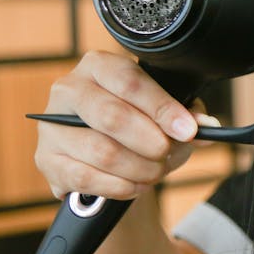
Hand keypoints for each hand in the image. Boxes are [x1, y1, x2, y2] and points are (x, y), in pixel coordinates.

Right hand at [34, 50, 202, 199]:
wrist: (104, 156)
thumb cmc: (137, 124)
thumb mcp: (164, 113)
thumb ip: (186, 116)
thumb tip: (207, 125)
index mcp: (99, 66)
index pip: (130, 81)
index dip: (162, 108)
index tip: (187, 130)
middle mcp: (68, 89)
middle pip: (111, 116)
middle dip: (149, 141)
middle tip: (167, 153)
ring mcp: (52, 126)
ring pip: (101, 151)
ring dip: (138, 168)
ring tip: (155, 171)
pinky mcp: (46, 159)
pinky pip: (87, 178)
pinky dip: (119, 186)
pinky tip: (136, 185)